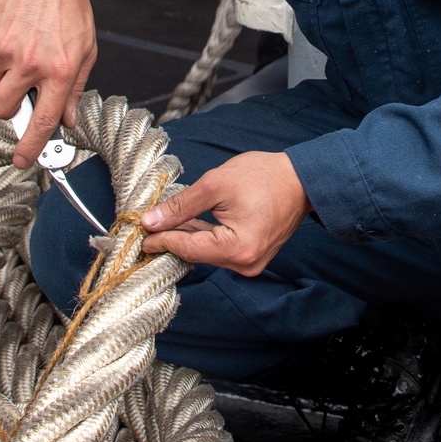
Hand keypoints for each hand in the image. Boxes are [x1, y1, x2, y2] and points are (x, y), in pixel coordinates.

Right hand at [0, 0, 96, 167]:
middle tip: (17, 88)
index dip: (30, 147)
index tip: (21, 161)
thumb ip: (74, 89)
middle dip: (5, 106)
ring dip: (0, 74)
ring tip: (19, 49)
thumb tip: (68, 120)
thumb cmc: (68, 9)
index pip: (42, 120)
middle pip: (0, 108)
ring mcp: (6, 48)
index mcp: (60, 70)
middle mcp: (31, 62)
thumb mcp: (85, 50)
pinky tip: (11, 32)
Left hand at [140, 151, 310, 275]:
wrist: (301, 179)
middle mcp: (245, 264)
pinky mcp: (252, 255)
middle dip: (170, 238)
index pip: (187, 248)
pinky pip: (219, 249)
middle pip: (196, 253)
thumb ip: (181, 206)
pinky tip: (186, 223)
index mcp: (237, 249)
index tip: (139, 232)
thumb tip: (150, 221)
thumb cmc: (264, 177)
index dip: (160, 240)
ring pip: (206, 252)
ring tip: (162, 222)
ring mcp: (250, 262)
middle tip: (146, 225)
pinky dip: (203, 236)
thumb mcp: (215, 185)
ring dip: (185, 236)